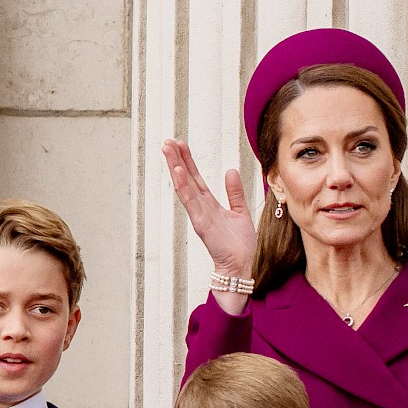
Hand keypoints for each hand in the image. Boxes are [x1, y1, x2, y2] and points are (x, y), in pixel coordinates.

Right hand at [161, 139, 258, 300]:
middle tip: (167, 142)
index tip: (180, 144)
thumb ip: (234, 192)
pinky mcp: (201, 223)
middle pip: (186, 178)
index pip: (196, 178)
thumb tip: (230, 171)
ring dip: (176, 168)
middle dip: (176, 160)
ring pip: (184, 186)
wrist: (240, 266)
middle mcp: (201, 207)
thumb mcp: (240, 212)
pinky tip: (178, 172)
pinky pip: (190, 202)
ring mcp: (199, 214)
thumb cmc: (239, 245)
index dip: (188, 161)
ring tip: (167, 151)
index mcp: (209, 204)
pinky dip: (183, 186)